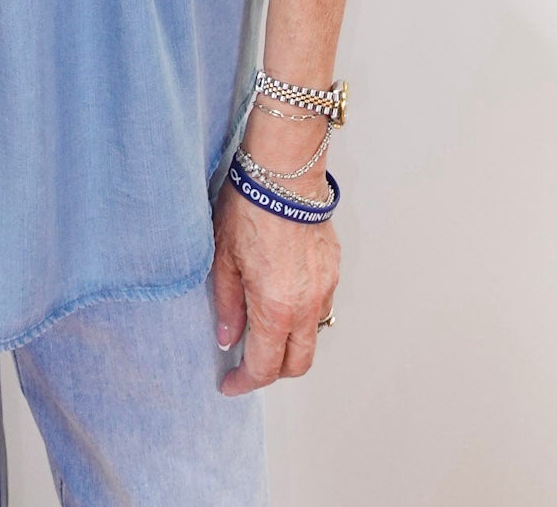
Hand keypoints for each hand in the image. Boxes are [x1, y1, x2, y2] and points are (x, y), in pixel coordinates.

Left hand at [210, 175, 338, 394]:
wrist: (285, 173)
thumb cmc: (250, 208)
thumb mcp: (223, 258)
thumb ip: (227, 304)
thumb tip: (228, 337)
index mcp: (276, 308)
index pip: (265, 367)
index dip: (244, 382)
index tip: (229, 383)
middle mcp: (307, 306)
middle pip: (298, 363)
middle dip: (273, 372)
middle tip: (248, 363)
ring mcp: (325, 288)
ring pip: (313, 336)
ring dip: (291, 343)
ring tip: (264, 326)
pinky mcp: (333, 270)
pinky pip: (321, 306)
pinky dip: (302, 314)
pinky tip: (282, 296)